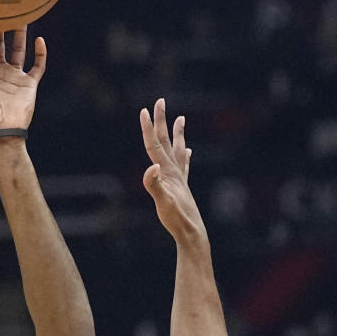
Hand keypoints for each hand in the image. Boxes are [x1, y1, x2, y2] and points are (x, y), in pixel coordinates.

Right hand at [140, 98, 204, 242]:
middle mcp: (175, 171)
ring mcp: (180, 178)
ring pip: (177, 150)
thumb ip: (154, 185)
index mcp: (167, 172)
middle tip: (160, 102)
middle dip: (162, 121)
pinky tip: (187, 151)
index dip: (148, 129)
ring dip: (177, 134)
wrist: (192, 233)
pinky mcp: (183, 187)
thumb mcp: (162, 203)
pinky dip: (184, 156)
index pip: (154, 146)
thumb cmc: (176, 219)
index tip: (144, 110)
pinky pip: (184, 166)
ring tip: (181, 119)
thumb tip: (151, 167)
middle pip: (165, 141)